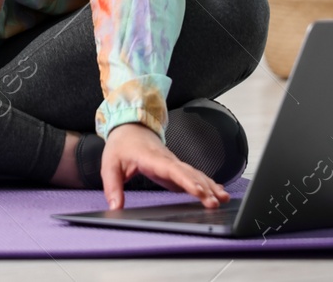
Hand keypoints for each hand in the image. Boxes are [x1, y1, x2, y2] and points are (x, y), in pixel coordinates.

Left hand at [101, 122, 230, 210]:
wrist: (130, 127)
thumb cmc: (121, 145)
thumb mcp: (110, 165)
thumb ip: (112, 186)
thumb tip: (115, 207)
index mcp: (152, 158)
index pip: (172, 170)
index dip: (187, 181)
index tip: (199, 191)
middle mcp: (167, 159)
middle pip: (189, 173)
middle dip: (204, 187)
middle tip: (216, 202)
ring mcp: (173, 163)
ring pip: (195, 174)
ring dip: (210, 186)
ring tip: (223, 199)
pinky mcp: (175, 168)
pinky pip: (193, 175)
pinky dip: (207, 183)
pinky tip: (218, 191)